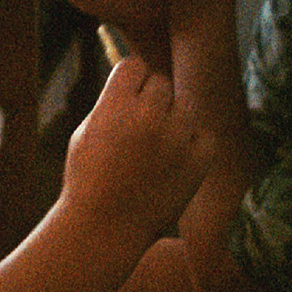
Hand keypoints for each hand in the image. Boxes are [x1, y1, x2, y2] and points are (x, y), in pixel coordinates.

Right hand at [63, 54, 205, 238]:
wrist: (104, 225)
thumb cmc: (88, 177)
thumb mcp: (87, 130)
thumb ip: (112, 102)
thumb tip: (137, 80)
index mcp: (115, 105)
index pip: (135, 66)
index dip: (131, 80)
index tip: (128, 96)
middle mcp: (148, 116)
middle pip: (161, 83)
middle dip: (152, 100)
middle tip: (141, 125)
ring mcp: (175, 138)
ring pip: (184, 109)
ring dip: (173, 122)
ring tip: (155, 149)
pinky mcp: (197, 161)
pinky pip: (203, 135)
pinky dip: (192, 144)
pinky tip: (173, 160)